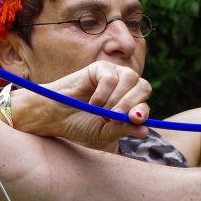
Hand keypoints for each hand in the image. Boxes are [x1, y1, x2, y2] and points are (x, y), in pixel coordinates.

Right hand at [11, 61, 151, 146]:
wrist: (54, 116)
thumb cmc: (79, 124)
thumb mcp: (104, 132)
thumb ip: (123, 129)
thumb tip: (145, 131)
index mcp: (129, 103)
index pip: (144, 103)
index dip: (142, 111)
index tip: (134, 119)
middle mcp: (124, 87)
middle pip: (143, 87)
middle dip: (131, 103)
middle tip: (115, 117)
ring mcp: (113, 75)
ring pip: (130, 78)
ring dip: (117, 99)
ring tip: (102, 112)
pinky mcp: (99, 68)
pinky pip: (110, 77)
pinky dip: (103, 93)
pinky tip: (93, 103)